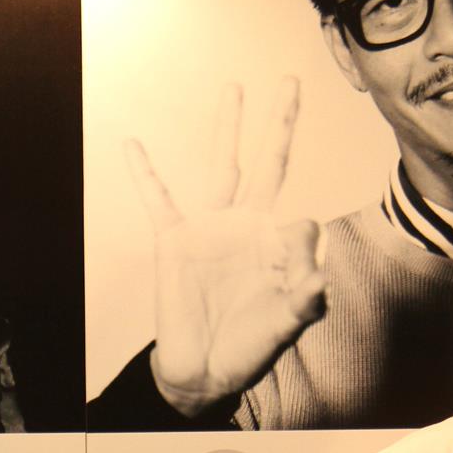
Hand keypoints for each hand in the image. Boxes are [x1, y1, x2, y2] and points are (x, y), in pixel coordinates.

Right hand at [128, 81, 325, 417]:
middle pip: (269, 164)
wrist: (202, 371)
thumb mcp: (286, 325)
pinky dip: (144, 172)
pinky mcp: (175, 238)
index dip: (302, 258)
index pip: (301, 225)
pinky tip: (132, 144)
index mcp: (278, 245)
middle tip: (290, 81)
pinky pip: (158, 198)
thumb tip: (319, 276)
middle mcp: (246, 226)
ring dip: (228, 126)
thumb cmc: (249, 348)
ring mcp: (210, 228)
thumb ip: (306, 301)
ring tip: (234, 87)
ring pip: (223, 165)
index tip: (298, 288)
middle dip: (280, 123)